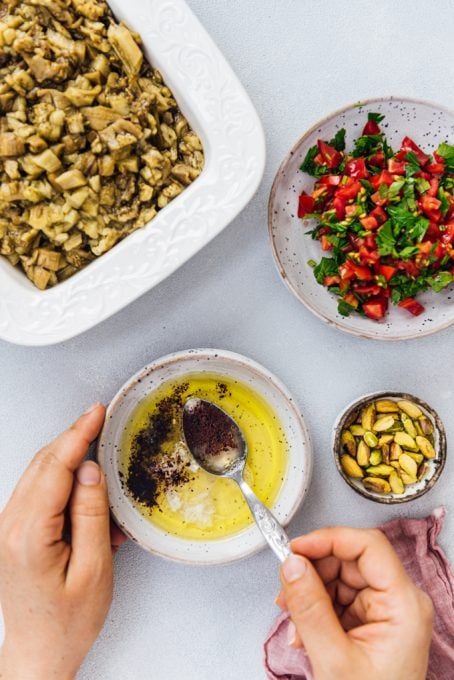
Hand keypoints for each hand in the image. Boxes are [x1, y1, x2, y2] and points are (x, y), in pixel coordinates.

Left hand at [0, 404, 125, 679]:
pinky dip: (62, 480)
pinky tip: (84, 487)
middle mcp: (9, 526)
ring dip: (67, 457)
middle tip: (98, 418)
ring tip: (95, 449)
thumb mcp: (95, 569)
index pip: (55, 469)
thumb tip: (90, 471)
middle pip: (42, 464)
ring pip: (38, 474)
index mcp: (29, 535)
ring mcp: (6, 528)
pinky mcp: (11, 532)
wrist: (39, 651)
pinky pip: (37, 491)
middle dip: (72, 437)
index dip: (78, 435)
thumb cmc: (68, 620)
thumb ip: (91, 515)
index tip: (96, 413)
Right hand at [277, 528, 432, 679]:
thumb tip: (292, 565)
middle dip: (313, 572)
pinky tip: (303, 632)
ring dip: (309, 594)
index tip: (296, 548)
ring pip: (339, 579)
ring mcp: (386, 612)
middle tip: (286, 587)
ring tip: (293, 621)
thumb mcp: (333, 659)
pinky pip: (338, 599)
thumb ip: (309, 607)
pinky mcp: (371, 623)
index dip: (329, 540)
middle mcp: (399, 602)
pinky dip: (315, 610)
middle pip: (349, 561)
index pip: (368, 546)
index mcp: (403, 604)